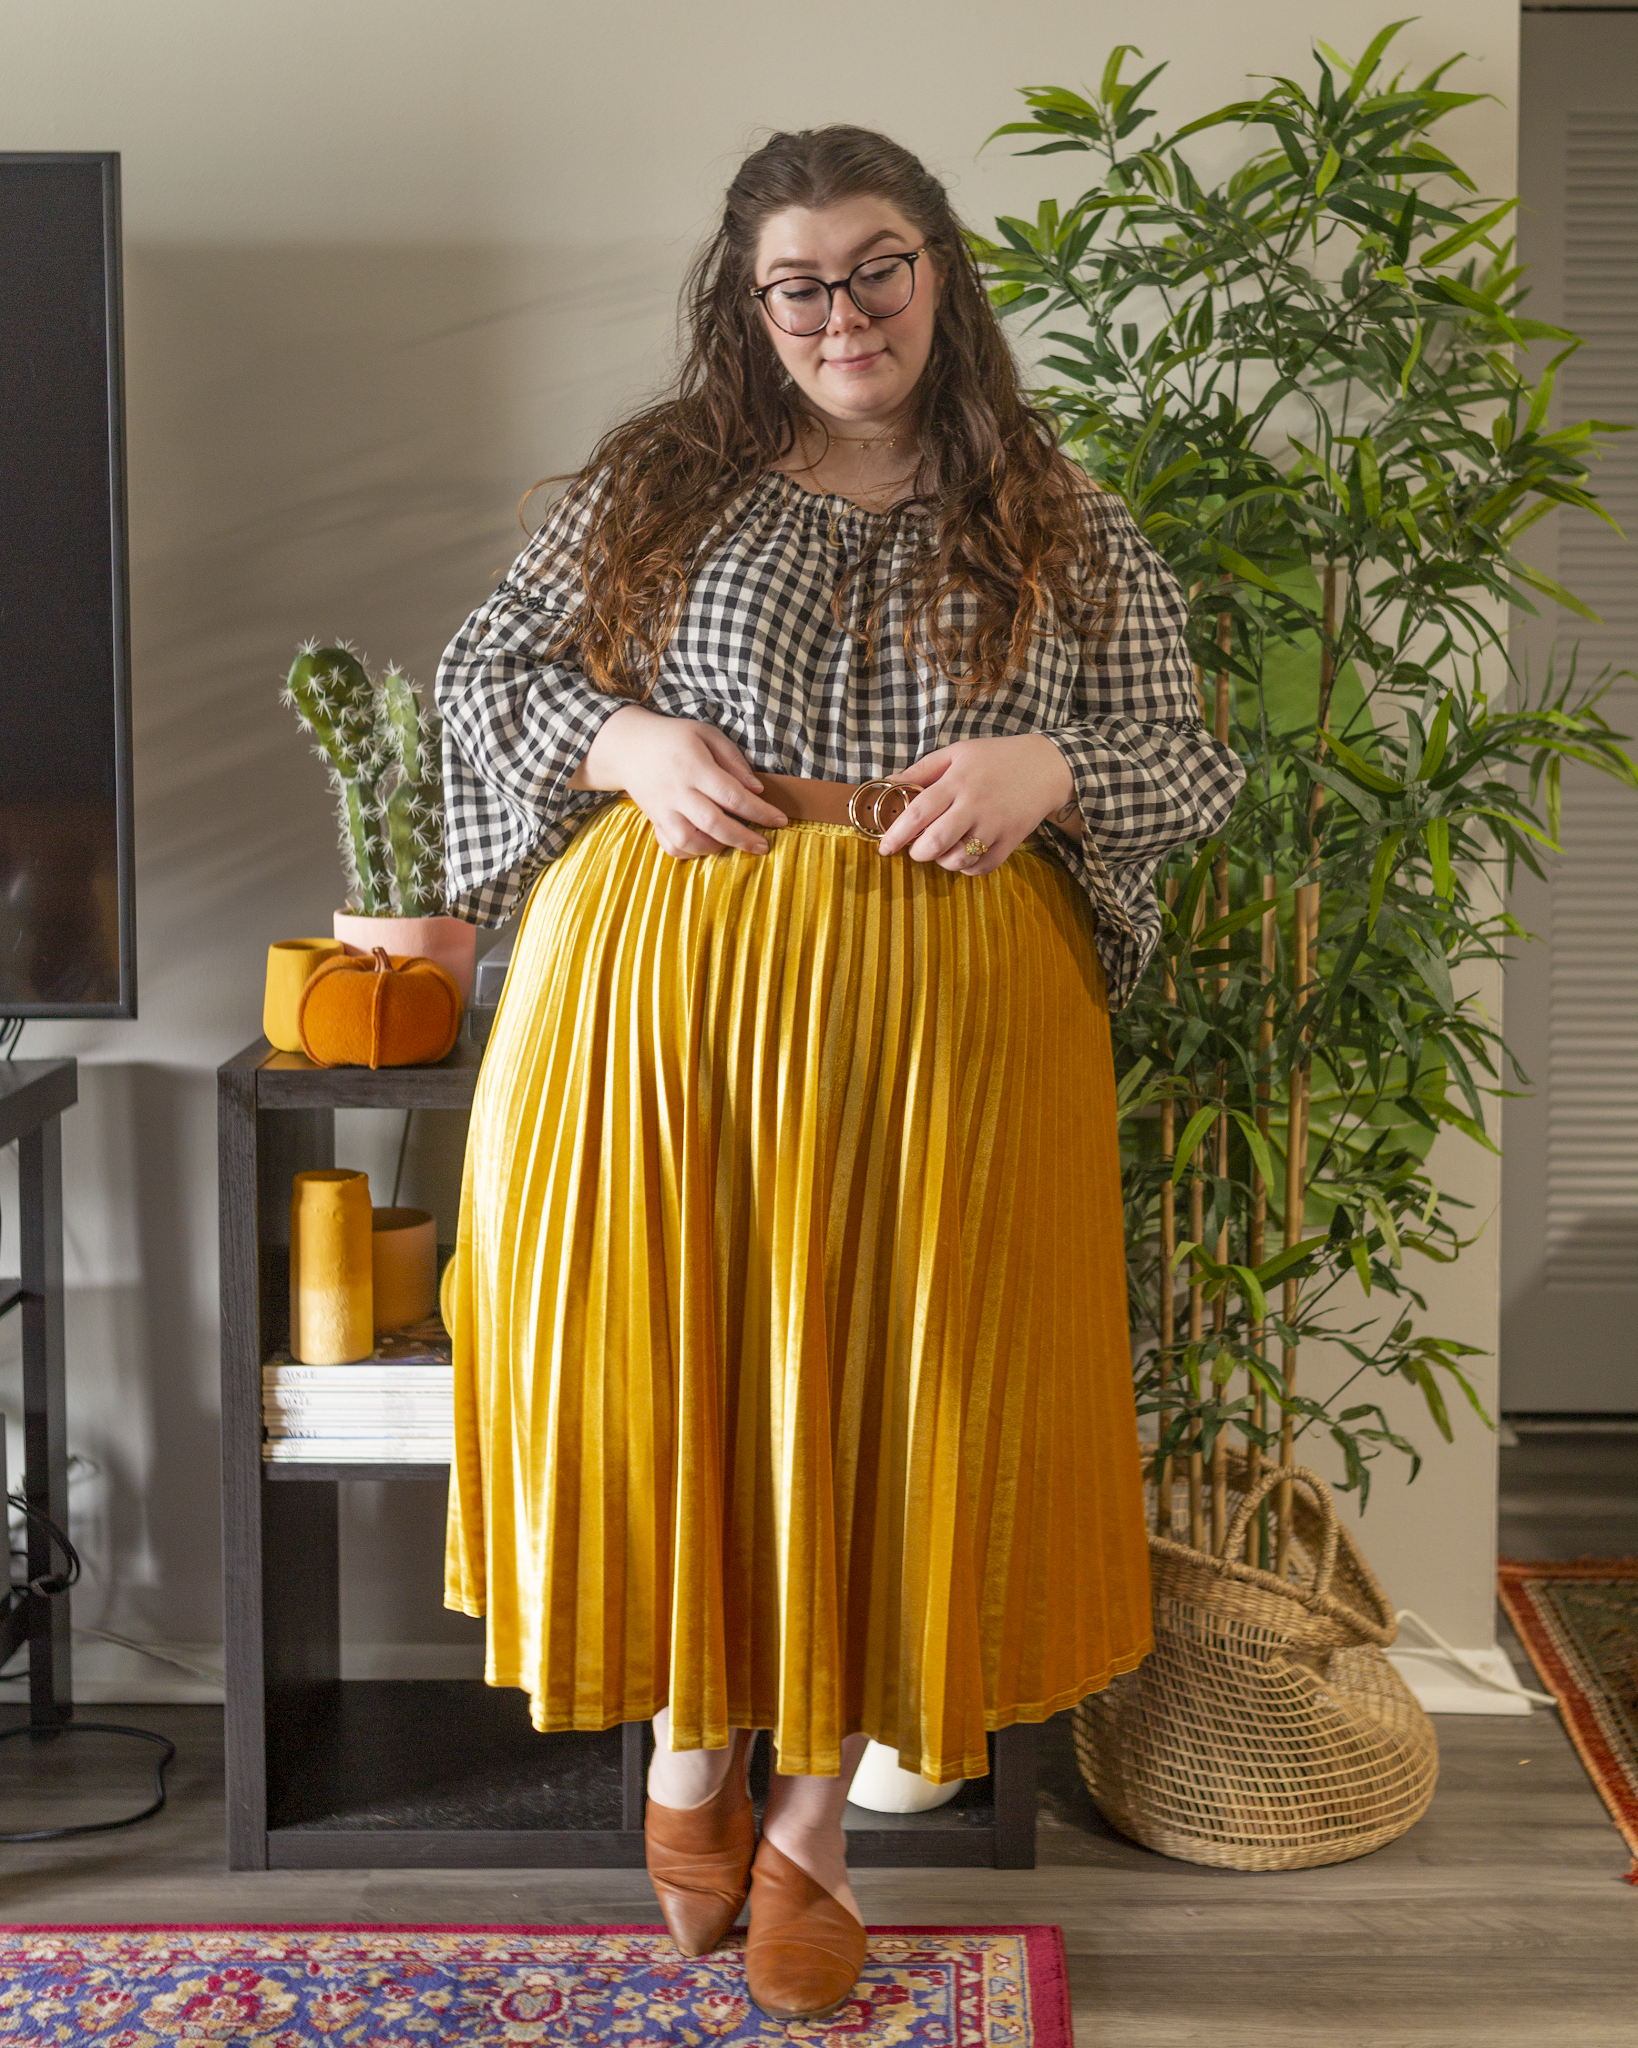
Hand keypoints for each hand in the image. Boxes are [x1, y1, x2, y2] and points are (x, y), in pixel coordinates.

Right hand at [570, 704, 787, 857]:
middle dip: (743, 838)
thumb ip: (733, 759)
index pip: (732, 795)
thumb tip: (756, 789)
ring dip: (715, 847)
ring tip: (733, 843)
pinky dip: (689, 853)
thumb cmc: (674, 737)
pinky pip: (670, 845)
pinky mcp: (655, 820)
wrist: (628, 746)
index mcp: (694, 767)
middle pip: (713, 823)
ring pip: (689, 840)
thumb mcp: (706, 734)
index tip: (780, 820)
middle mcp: (678, 791)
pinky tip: (705, 845)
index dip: (760, 811)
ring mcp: (663, 809)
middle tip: (764, 845)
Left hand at [874, 734, 1081, 873]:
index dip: (896, 834)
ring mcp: (995, 826)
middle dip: (917, 852)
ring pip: (958, 860)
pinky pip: (981, 868)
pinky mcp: (1011, 842)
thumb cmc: (995, 758)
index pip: (918, 813)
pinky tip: (963, 854)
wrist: (1047, 767)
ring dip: (941, 861)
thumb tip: (886, 784)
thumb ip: (921, 771)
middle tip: (915, 849)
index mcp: (958, 781)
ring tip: (941, 849)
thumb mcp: (957, 754)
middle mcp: (976, 805)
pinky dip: (966, 868)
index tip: (884, 847)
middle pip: (936, 842)